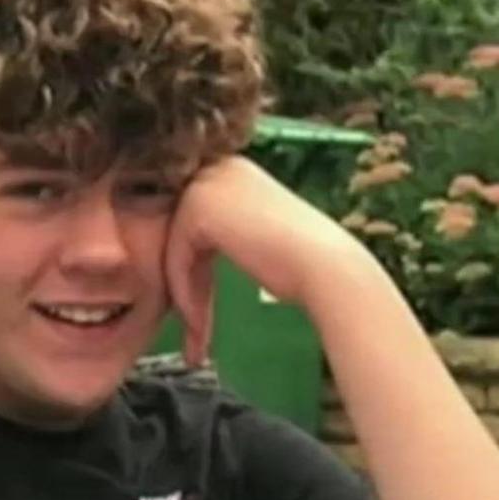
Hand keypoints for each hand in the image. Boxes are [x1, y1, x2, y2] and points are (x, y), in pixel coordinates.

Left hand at [164, 156, 357, 365]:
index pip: (193, 221)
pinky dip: (184, 291)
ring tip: (198, 333)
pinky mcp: (196, 207)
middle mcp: (217, 167)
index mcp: (233, 168)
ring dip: (184, 292)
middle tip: (194, 325)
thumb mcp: (256, 233)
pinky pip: (175, 255)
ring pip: (174, 246)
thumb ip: (225, 231)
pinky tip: (198, 323)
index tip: (199, 307)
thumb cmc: (302, 261)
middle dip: (184, 280)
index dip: (192, 266)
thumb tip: (192, 251)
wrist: (324, 265)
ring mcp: (205, 183)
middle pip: (180, 233)